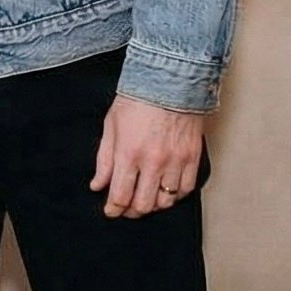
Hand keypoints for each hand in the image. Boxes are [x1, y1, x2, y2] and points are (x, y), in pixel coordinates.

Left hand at [90, 94, 204, 217]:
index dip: (114, 209)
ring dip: (153, 205)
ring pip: (165, 202)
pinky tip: (166, 190)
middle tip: (126, 208)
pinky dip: (174, 196)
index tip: (110, 211)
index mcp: (129, 152)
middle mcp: (153, 161)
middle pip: (143, 205)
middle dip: (131, 211)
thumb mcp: (111, 125)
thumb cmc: (137, 98)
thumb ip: (104, 159)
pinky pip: (185, 190)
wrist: (169, 79)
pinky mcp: (192, 158)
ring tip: (145, 198)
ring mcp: (175, 161)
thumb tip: (97, 185)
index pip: (120, 195)